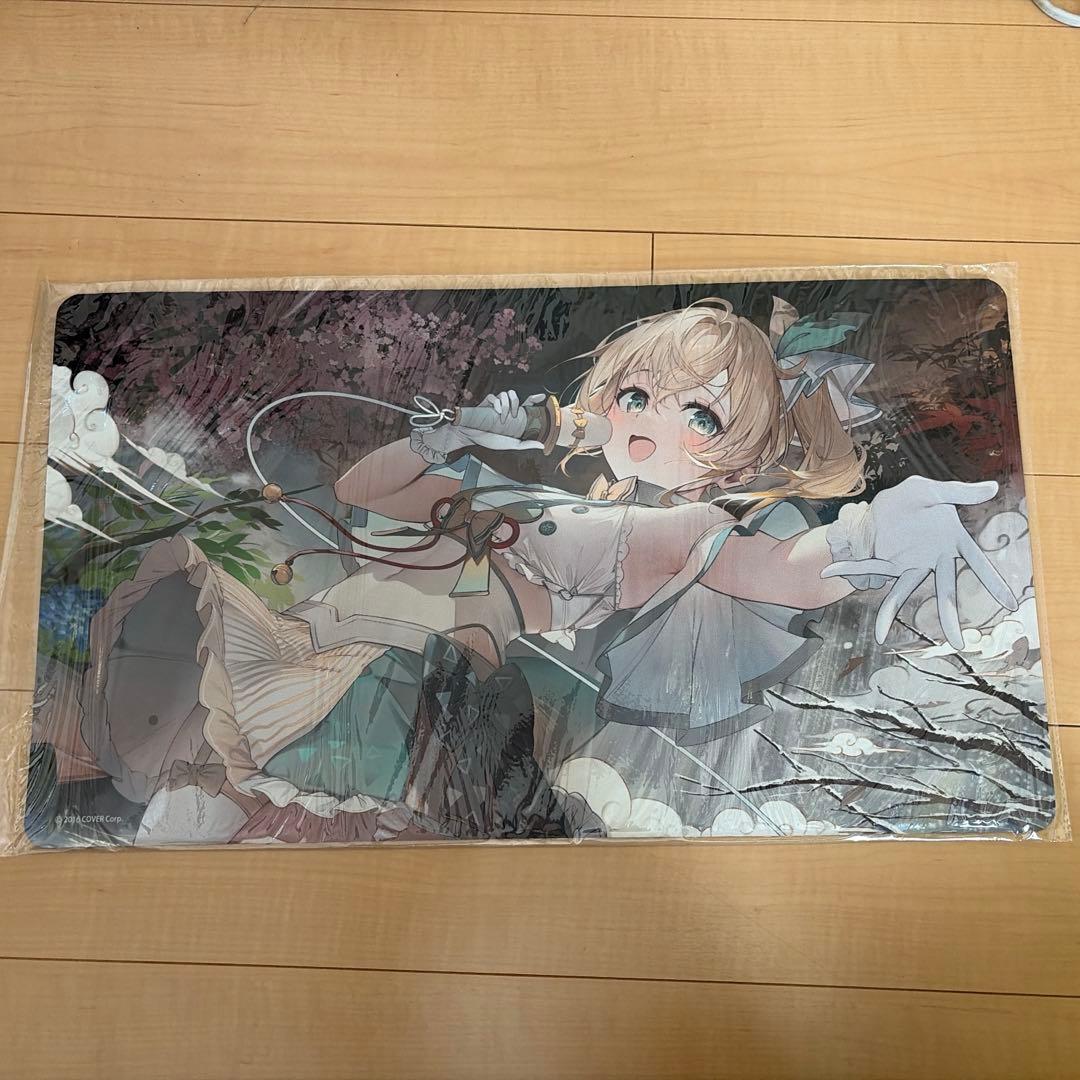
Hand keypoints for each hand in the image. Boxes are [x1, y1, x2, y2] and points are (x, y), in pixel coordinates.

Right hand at [409, 389, 545, 462]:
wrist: (472, 437)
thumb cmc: (489, 440)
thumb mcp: (511, 444)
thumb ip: (526, 444)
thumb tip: (542, 445)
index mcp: (512, 415)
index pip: (525, 403)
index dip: (533, 399)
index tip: (541, 397)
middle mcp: (505, 407)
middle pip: (515, 395)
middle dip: (516, 403)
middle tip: (515, 415)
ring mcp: (495, 404)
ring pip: (505, 394)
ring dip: (506, 405)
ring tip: (503, 417)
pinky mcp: (486, 402)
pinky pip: (494, 397)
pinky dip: (497, 403)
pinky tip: (497, 412)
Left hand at [821, 476, 1018, 649]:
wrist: (888, 500)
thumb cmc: (915, 498)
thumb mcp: (933, 491)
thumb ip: (960, 492)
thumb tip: (994, 487)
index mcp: (952, 543)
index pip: (978, 565)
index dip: (994, 583)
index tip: (1012, 605)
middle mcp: (932, 561)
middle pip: (944, 591)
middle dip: (949, 617)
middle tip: (958, 643)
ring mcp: (908, 565)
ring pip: (902, 592)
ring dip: (890, 612)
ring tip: (880, 636)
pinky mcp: (885, 562)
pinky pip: (866, 568)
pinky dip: (847, 569)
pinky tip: (829, 571)